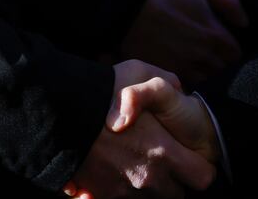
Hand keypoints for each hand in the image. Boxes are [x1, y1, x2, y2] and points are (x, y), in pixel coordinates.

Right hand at [64, 62, 216, 198]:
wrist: (56, 111)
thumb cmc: (100, 89)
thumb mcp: (137, 71)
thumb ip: (163, 82)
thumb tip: (177, 87)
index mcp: (163, 152)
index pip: (202, 178)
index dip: (198, 168)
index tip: (189, 158)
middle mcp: (147, 179)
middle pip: (174, 194)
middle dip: (169, 179)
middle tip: (156, 158)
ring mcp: (123, 192)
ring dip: (143, 187)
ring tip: (129, 162)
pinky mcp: (100, 197)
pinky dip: (116, 191)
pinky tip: (109, 173)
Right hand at [118, 0, 248, 85]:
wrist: (126, 4)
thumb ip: (228, 2)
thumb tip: (245, 23)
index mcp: (213, 33)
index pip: (235, 52)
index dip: (230, 45)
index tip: (222, 39)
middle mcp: (201, 54)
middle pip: (221, 67)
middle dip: (218, 58)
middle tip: (206, 47)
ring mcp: (182, 66)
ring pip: (204, 77)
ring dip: (203, 68)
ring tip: (193, 56)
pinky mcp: (164, 72)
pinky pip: (184, 82)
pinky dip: (185, 75)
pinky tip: (179, 62)